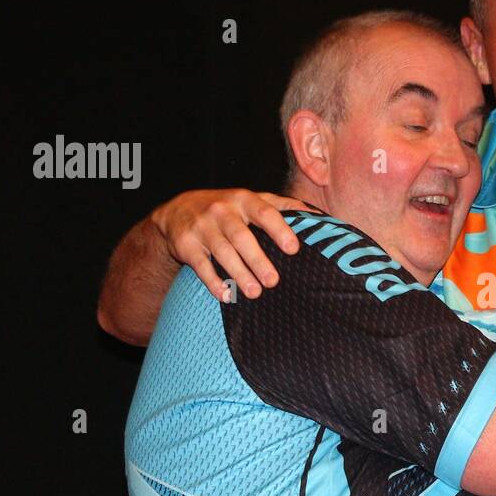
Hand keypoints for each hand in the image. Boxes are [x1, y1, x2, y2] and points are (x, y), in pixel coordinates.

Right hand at [150, 189, 308, 299]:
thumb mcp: (251, 200)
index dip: (279, 229)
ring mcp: (202, 226)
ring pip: (222, 252)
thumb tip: (317, 216)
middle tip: (274, 281)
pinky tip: (225, 295)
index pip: (265, 212)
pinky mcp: (185, 244)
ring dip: (238, 274)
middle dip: (257, 260)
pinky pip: (200, 264)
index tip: (293, 249)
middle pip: (242, 237)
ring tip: (254, 293)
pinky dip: (212, 281)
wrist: (178, 211)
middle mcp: (222, 210)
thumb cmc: (228, 209)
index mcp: (244, 200)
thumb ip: (282, 206)